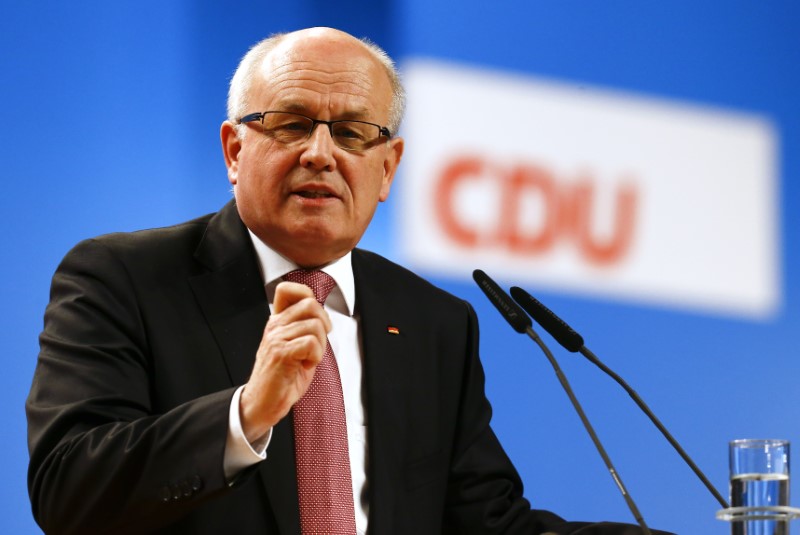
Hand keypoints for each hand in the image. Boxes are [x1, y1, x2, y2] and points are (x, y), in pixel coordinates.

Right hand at [239, 281, 331, 441]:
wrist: (263, 404)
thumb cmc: (282, 379)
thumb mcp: (294, 347)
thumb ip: (305, 329)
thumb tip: (323, 317)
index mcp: (277, 322)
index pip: (287, 289)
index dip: (307, 295)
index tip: (315, 318)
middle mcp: (275, 326)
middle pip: (310, 304)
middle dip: (323, 324)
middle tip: (317, 344)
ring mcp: (276, 338)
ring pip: (315, 325)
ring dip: (320, 346)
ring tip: (307, 359)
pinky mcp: (281, 353)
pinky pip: (311, 343)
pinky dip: (315, 357)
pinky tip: (304, 366)